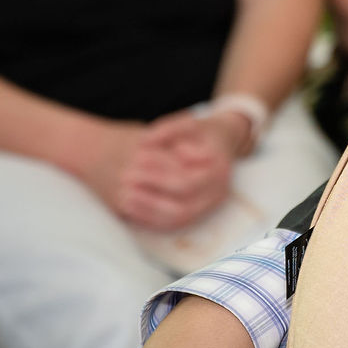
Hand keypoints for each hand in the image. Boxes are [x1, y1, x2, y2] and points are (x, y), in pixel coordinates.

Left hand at [117, 114, 239, 230]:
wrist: (222, 146)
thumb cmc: (202, 135)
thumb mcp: (190, 123)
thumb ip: (168, 129)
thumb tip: (144, 142)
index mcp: (218, 167)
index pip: (188, 174)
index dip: (160, 166)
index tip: (138, 154)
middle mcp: (217, 191)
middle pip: (183, 196)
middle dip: (153, 186)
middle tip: (126, 175)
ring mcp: (208, 206)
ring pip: (178, 216)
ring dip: (149, 208)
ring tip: (125, 195)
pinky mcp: (196, 215)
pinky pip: (172, 224)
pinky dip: (150, 218)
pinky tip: (130, 207)